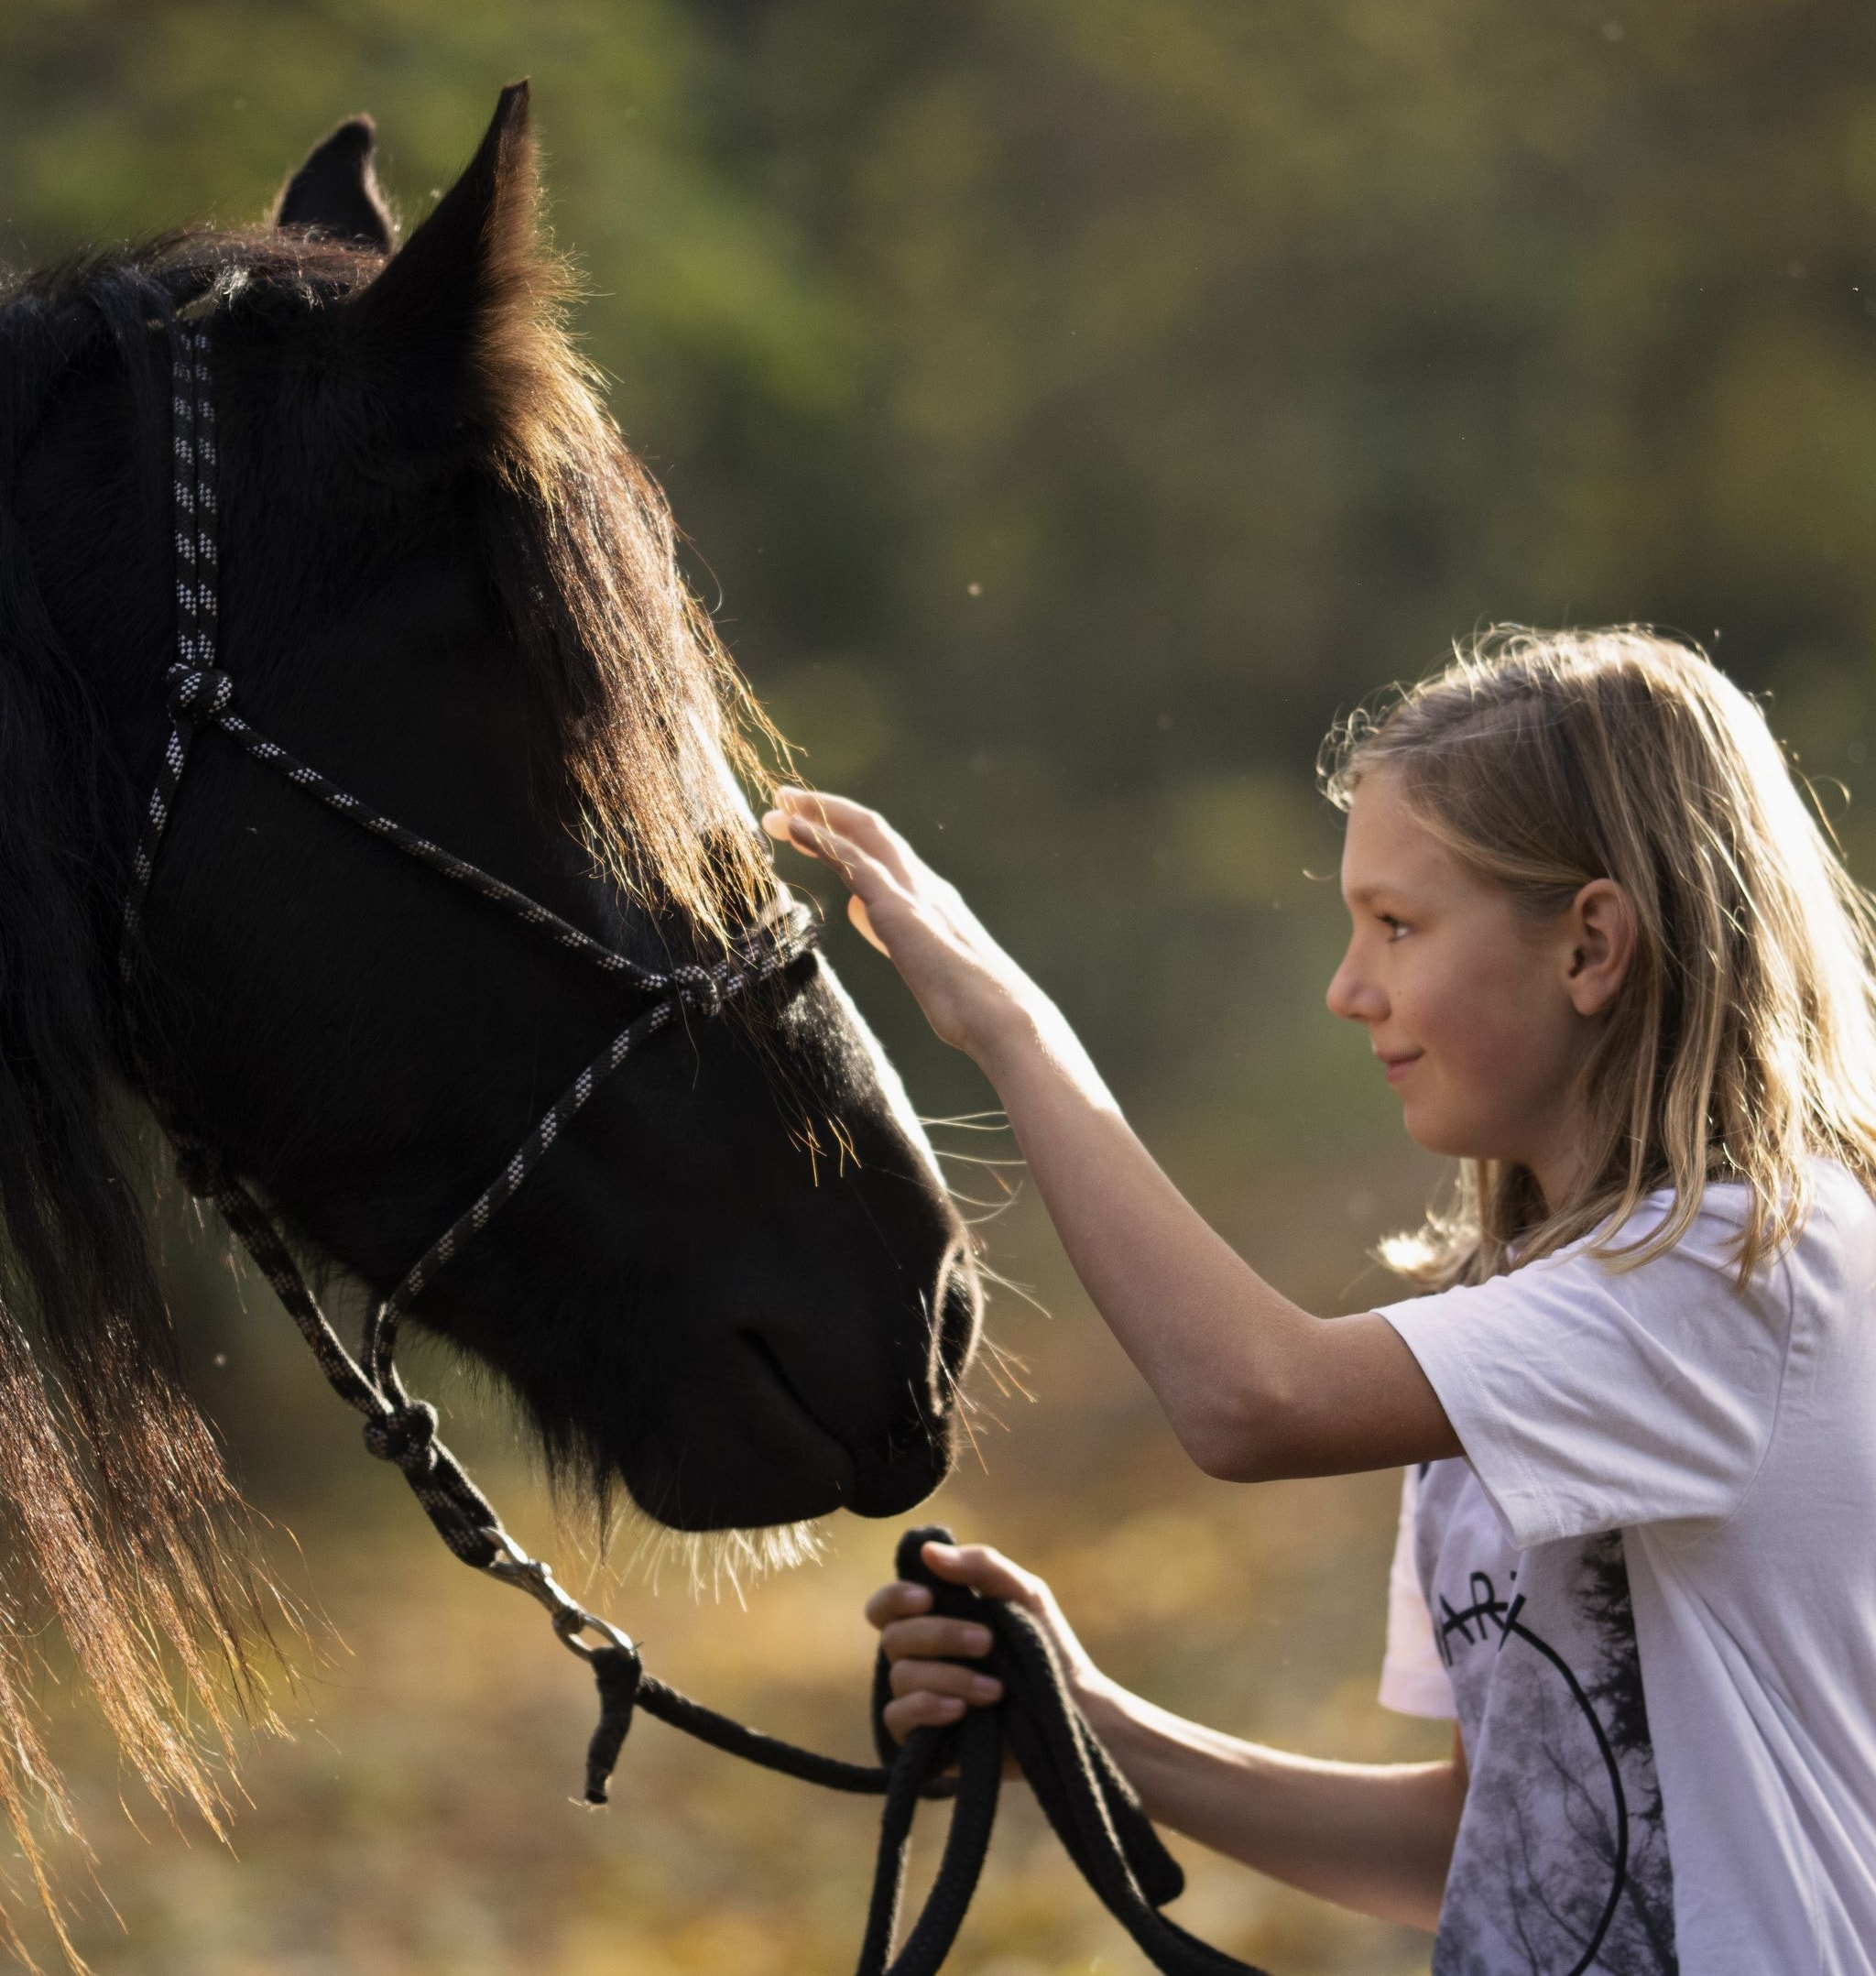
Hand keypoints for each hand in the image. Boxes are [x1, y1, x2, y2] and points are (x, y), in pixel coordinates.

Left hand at [762, 789, 1038, 1057]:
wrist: (1002, 1018)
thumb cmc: (969, 1005)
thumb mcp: (922, 961)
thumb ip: (891, 931)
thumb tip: (861, 909)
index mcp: (932, 897)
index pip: (884, 851)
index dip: (845, 833)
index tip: (809, 827)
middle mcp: (924, 885)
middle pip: (870, 830)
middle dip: (827, 811)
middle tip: (785, 799)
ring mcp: (914, 893)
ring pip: (861, 836)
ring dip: (816, 817)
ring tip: (778, 807)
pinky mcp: (900, 909)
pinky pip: (855, 863)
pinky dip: (822, 840)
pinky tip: (794, 829)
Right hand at [865, 1538, 1110, 1745]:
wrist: (1074, 1709)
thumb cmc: (1047, 1645)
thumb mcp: (1023, 1594)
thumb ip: (980, 1566)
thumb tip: (927, 1552)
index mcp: (934, 1620)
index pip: (886, 1606)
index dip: (895, 1599)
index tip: (927, 1598)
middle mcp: (920, 1657)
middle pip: (894, 1638)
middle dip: (940, 1636)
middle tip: (987, 1641)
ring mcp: (919, 1698)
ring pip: (901, 1677)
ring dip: (950, 1676)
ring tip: (997, 1689)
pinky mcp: (923, 1739)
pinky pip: (897, 1718)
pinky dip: (926, 1708)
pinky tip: (961, 1711)